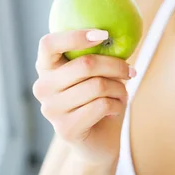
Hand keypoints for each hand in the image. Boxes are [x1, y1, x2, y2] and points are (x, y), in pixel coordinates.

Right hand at [32, 29, 135, 163]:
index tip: (103, 34)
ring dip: (119, 88)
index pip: (49, 44)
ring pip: (98, 85)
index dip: (75, 36)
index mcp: (46, 68)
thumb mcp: (97, 74)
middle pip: (85, 64)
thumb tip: (120, 31)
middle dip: (116, 65)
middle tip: (131, 70)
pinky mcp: (65, 129)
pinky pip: (102, 105)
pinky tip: (116, 109)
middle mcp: (42, 88)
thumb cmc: (98, 100)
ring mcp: (51, 110)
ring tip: (122, 93)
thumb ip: (99, 54)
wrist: (98, 143)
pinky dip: (117, 104)